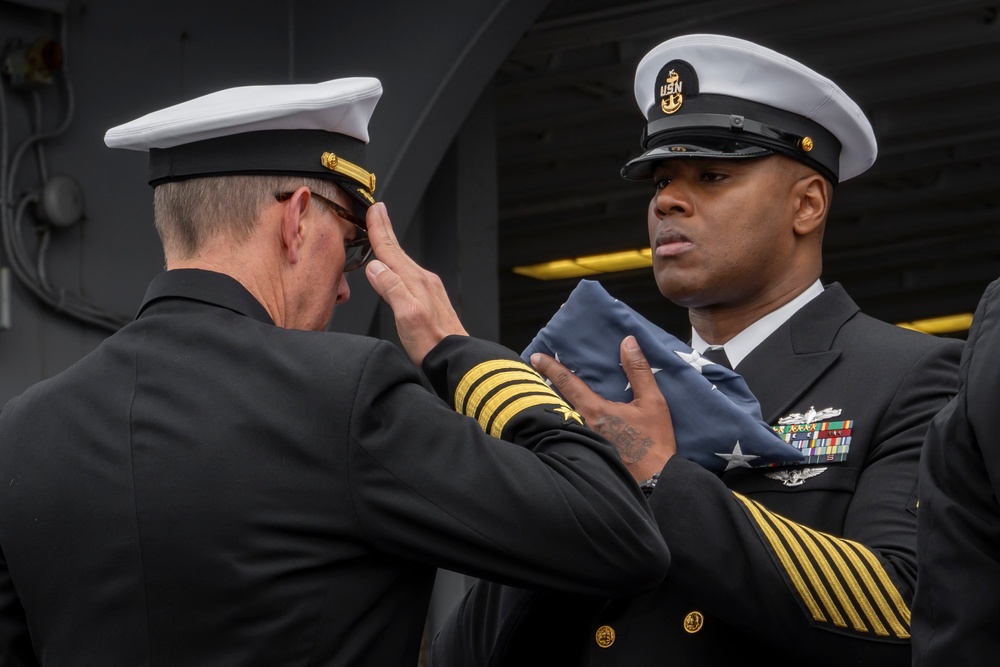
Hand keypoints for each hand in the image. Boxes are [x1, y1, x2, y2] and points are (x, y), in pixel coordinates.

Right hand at [364, 202, 467, 364]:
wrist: (455, 357)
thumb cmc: (431, 342)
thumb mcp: (407, 316)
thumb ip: (392, 289)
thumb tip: (375, 267)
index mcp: (415, 281)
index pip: (391, 251)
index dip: (379, 230)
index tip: (373, 210)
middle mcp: (423, 280)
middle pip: (398, 251)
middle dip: (386, 229)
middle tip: (378, 210)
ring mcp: (428, 288)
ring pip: (403, 260)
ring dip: (391, 245)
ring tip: (384, 233)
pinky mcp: (430, 298)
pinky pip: (409, 272)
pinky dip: (399, 262)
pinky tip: (397, 266)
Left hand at [531, 336, 675, 482]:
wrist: (654, 482)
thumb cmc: (653, 443)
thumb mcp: (653, 403)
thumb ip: (638, 371)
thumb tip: (627, 342)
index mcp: (594, 411)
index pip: (566, 382)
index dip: (549, 367)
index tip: (535, 357)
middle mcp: (580, 426)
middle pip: (555, 401)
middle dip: (544, 387)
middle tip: (533, 374)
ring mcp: (580, 442)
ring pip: (560, 418)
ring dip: (552, 404)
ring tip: (544, 393)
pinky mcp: (584, 453)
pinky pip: (567, 432)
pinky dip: (562, 421)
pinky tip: (563, 419)